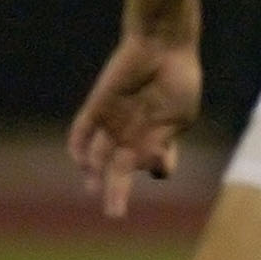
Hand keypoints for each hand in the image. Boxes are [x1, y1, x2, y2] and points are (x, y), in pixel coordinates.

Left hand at [68, 35, 201, 218]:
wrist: (162, 45)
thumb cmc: (180, 79)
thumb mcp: (180, 117)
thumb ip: (162, 143)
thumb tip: (150, 169)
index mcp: (158, 135)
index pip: (153, 164)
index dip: (157, 169)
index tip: (161, 169)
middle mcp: (133, 132)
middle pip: (122, 168)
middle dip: (118, 191)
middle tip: (115, 214)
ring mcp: (114, 121)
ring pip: (99, 155)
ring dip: (95, 173)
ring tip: (93, 189)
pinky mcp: (97, 107)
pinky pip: (81, 132)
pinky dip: (79, 147)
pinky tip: (82, 162)